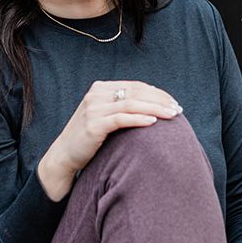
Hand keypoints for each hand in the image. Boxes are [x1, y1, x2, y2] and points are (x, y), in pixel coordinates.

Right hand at [37, 80, 181, 200]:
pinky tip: (153, 122)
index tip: (173, 102)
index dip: (157, 93)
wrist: (63, 156)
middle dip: (160, 100)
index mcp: (100, 88)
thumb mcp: (104, 116)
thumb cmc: (88, 138)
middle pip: (136, 92)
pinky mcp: (94, 124)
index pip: (136, 86)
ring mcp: (94, 109)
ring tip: (172, 115)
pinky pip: (121, 119)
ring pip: (131, 104)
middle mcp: (96, 95)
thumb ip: (121, 107)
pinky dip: (139, 119)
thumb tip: (152, 104)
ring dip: (155, 108)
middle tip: (178, 109)